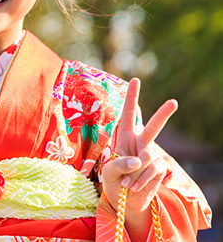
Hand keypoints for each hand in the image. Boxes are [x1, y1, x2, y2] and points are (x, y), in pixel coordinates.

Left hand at [101, 78, 176, 239]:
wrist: (125, 201)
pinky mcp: (159, 168)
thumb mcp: (107, 172)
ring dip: (134, 173)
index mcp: (124, 137)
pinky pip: (151, 170)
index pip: (128, 114)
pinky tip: (133, 187)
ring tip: (126, 183)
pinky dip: (141, 180)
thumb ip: (118, 164)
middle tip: (174, 102)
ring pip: (148, 156)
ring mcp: (151, 155)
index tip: (135, 80)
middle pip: (152, 127)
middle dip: (163, 114)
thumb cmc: (113, 181)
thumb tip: (138, 160)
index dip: (132, 98)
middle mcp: (139, 143)